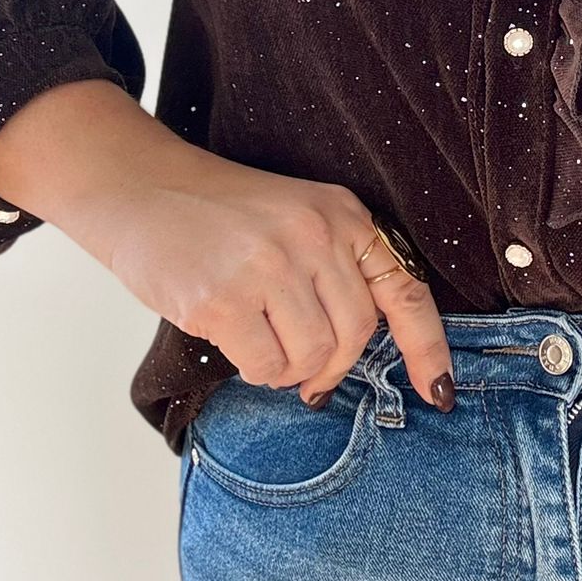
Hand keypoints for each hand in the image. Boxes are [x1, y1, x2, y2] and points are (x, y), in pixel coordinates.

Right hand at [0, 78, 455, 409]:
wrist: (143, 189)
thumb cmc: (220, 215)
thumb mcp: (296, 219)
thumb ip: (335, 269)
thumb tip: (352, 354)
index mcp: (343, 215)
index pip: (404, 290)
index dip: (427, 347)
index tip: (438, 391)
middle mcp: (314, 236)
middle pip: (355, 336)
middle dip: (331, 365)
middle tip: (303, 368)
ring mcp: (269, 266)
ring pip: (311, 358)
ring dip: (287, 368)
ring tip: (259, 340)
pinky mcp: (222, 299)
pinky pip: (264, 366)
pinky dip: (254, 368)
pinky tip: (232, 338)